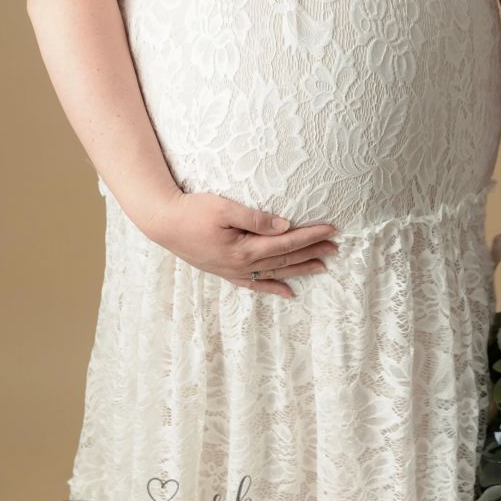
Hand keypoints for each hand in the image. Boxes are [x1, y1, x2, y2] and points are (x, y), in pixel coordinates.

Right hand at [143, 191, 338, 299]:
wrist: (164, 223)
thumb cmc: (193, 211)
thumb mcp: (224, 208)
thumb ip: (255, 218)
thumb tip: (284, 226)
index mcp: (244, 249)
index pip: (286, 242)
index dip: (310, 236)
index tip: (331, 229)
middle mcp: (241, 265)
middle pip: (285, 259)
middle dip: (311, 252)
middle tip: (335, 247)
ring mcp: (233, 271)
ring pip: (275, 273)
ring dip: (299, 270)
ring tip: (322, 267)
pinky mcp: (225, 271)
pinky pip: (255, 284)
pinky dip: (273, 288)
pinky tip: (288, 292)